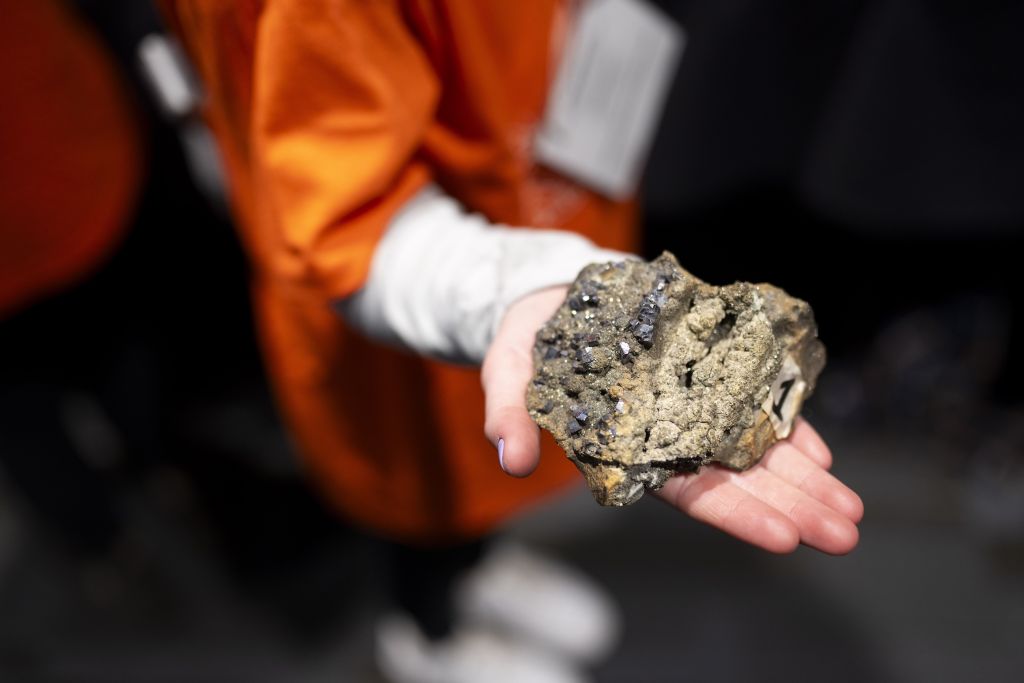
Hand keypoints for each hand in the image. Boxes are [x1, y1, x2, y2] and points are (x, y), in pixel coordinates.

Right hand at [482, 286, 862, 554]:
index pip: (686, 490)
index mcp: (626, 447)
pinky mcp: (706, 367)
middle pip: (738, 477)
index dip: (734, 512)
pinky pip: (753, 401)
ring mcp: (690, 402)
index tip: (784, 537)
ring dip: (803, 475)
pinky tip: (822, 451)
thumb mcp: (506, 367)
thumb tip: (512, 459)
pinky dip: (787, 424)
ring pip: (755, 446)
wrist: (550, 296)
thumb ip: (508, 410)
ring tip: (849, 506)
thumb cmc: (527, 340)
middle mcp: (666, 433)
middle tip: (844, 531)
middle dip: (791, 504)